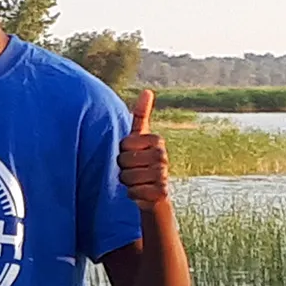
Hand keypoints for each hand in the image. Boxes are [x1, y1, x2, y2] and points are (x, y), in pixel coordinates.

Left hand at [118, 90, 169, 206]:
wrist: (153, 193)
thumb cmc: (140, 161)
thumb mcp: (138, 138)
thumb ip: (140, 115)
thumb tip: (148, 91)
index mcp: (156, 140)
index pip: (124, 144)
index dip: (121, 151)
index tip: (129, 154)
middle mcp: (162, 156)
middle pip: (124, 161)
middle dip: (122, 168)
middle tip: (131, 170)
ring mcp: (163, 175)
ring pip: (128, 177)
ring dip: (126, 182)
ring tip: (135, 181)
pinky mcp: (161, 193)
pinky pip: (134, 192)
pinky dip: (132, 194)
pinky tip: (139, 193)